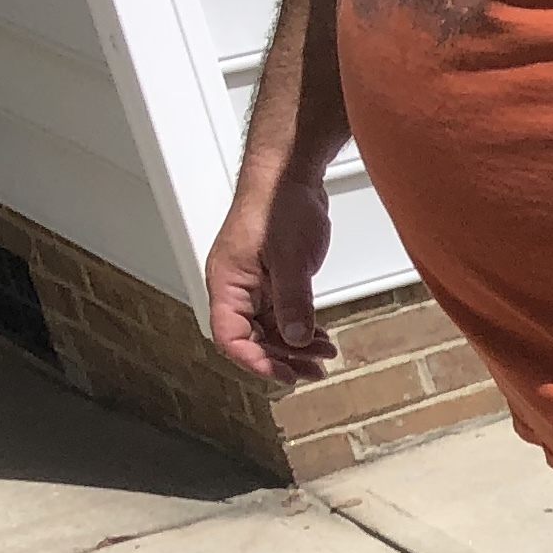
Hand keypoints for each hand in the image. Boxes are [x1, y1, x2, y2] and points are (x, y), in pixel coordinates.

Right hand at [204, 167, 339, 382]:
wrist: (292, 177)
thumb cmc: (279, 204)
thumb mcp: (290, 258)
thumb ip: (293, 300)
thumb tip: (296, 337)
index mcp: (226, 282)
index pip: (229, 336)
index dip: (256, 361)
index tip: (285, 375)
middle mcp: (235, 287)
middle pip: (250, 338)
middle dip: (281, 359)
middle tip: (313, 373)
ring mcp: (254, 283)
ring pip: (268, 329)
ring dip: (295, 347)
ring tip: (325, 357)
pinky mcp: (273, 279)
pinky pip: (281, 315)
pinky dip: (301, 330)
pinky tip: (322, 340)